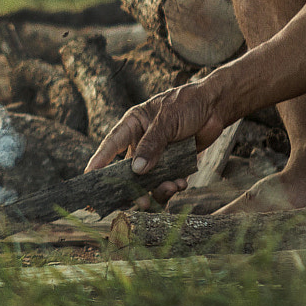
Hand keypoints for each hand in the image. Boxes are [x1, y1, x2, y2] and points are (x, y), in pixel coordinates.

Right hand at [84, 80, 232, 200]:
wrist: (216, 106)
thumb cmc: (188, 103)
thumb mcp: (167, 120)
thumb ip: (152, 144)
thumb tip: (136, 170)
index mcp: (133, 124)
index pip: (111, 144)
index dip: (99, 160)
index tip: (88, 176)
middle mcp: (141, 141)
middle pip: (129, 170)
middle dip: (134, 187)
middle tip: (140, 201)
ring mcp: (157, 154)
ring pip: (149, 180)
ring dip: (158, 188)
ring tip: (172, 187)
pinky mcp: (173, 163)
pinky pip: (167, 181)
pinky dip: (173, 186)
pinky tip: (181, 183)